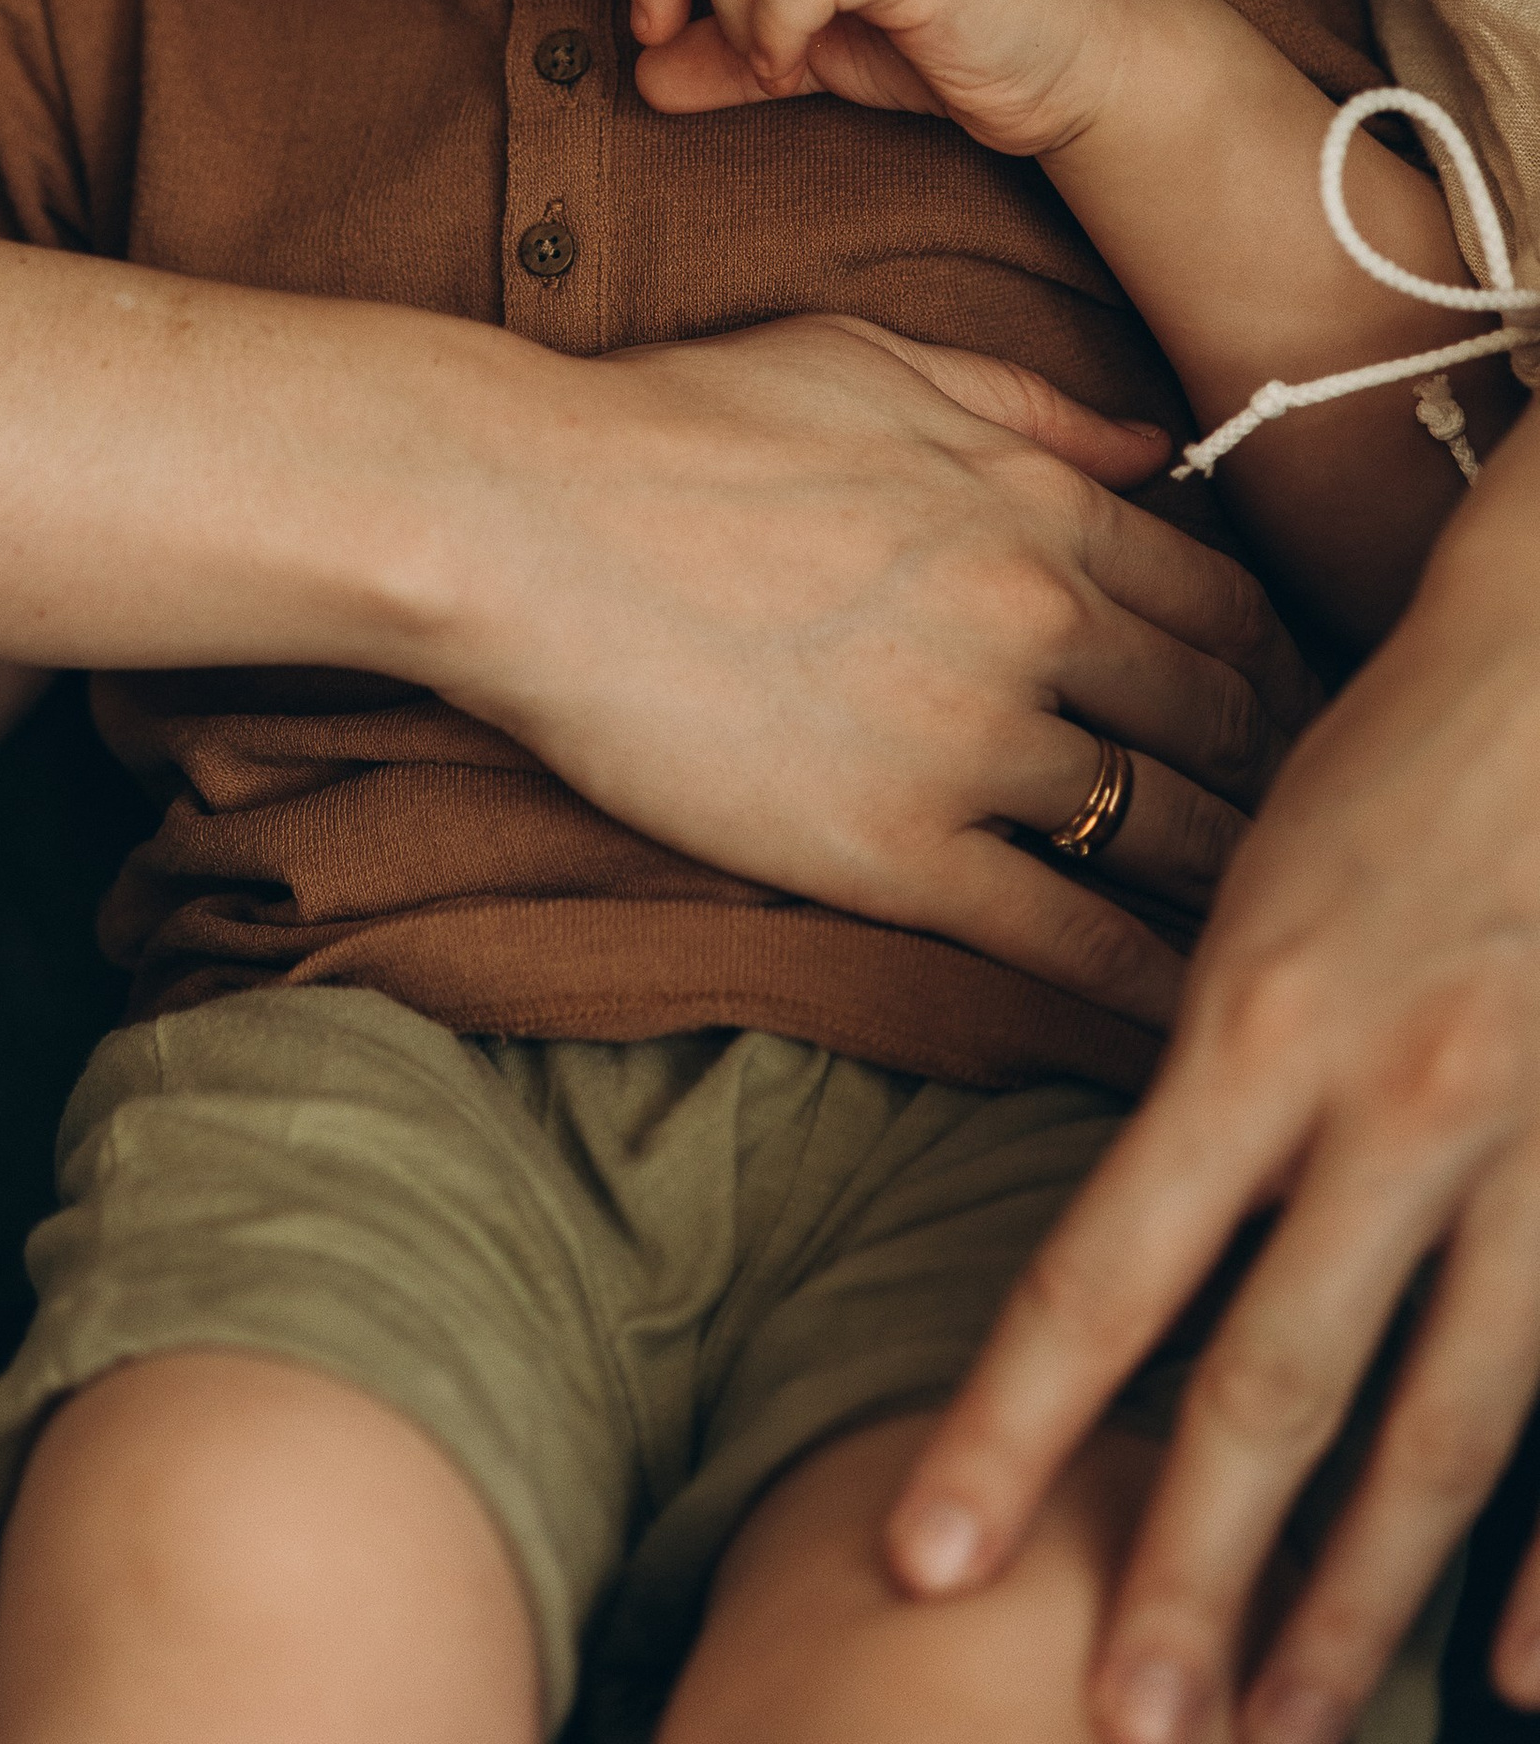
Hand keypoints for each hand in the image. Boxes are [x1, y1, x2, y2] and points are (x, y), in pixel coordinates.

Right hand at [447, 309, 1316, 1037]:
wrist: (525, 514)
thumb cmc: (671, 421)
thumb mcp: (864, 358)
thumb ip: (1023, 402)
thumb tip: (1151, 449)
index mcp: (1033, 500)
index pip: (1217, 603)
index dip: (1257, 668)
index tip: (1261, 714)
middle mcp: (1034, 617)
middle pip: (1214, 722)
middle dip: (1258, 779)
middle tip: (1272, 833)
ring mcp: (970, 739)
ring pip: (1163, 832)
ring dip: (1217, 882)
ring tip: (1243, 930)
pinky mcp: (894, 849)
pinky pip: (1064, 935)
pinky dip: (1136, 982)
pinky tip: (1170, 1016)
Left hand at [886, 402, 1539, 1741]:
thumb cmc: (1389, 758)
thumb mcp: (1248, 886)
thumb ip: (1195, 1064)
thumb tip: (1132, 1235)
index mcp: (1251, 1028)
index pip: (1099, 1273)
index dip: (1008, 1431)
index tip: (924, 1561)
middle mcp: (1384, 1109)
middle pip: (1263, 1392)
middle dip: (1182, 1579)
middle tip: (1120, 1736)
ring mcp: (1524, 1145)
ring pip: (1430, 1426)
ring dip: (1351, 1603)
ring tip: (1281, 1733)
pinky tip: (1511, 1674)